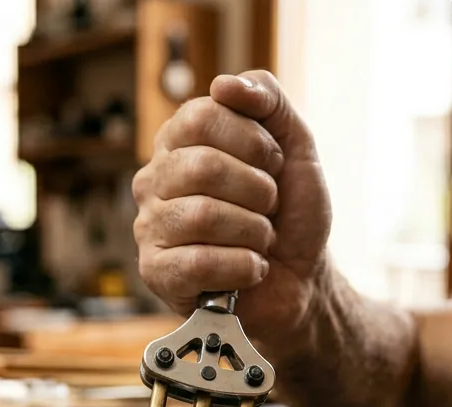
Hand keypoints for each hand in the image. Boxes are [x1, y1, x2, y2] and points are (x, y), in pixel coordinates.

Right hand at [132, 70, 332, 334]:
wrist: (302, 278)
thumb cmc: (290, 212)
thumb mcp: (295, 144)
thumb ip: (267, 99)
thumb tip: (223, 84)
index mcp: (179, 143)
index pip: (201, 116)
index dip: (253, 141)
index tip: (273, 164)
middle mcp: (154, 180)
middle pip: (203, 166)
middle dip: (259, 190)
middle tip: (270, 207)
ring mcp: (150, 227)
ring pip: (202, 216)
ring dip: (254, 232)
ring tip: (261, 241)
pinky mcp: (155, 273)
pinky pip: (197, 263)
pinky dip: (243, 267)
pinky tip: (251, 269)